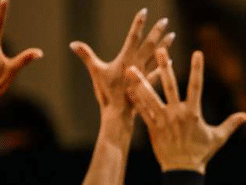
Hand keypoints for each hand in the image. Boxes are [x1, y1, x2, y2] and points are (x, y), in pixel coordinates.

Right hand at [70, 8, 174, 123]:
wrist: (118, 113)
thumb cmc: (107, 93)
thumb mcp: (95, 72)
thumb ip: (86, 56)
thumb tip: (73, 44)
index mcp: (126, 58)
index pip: (133, 36)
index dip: (139, 23)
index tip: (145, 11)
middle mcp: (138, 64)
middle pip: (150, 44)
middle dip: (157, 31)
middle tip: (165, 20)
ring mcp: (145, 74)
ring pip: (157, 56)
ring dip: (165, 46)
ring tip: (172, 36)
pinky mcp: (148, 84)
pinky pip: (158, 73)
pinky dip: (164, 67)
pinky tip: (170, 61)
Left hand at [125, 49, 245, 173]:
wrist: (183, 172)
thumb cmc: (202, 154)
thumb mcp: (218, 138)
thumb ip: (230, 124)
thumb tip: (245, 116)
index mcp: (193, 113)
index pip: (196, 86)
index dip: (197, 69)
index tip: (197, 52)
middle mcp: (177, 113)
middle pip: (170, 85)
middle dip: (164, 67)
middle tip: (159, 50)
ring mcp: (163, 120)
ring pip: (150, 97)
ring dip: (140, 82)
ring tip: (131, 69)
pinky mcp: (153, 129)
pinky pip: (142, 112)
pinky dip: (135, 101)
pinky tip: (127, 89)